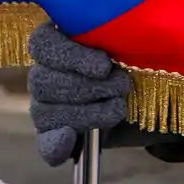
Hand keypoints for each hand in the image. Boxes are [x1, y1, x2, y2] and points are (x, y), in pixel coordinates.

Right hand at [27, 21, 130, 166]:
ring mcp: (43, 105)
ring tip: (117, 108)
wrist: (141, 95)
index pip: (42, 43)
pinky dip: (56, 144)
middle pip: (44, 80)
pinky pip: (46, 143)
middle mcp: (42, 71)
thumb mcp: (124, 44)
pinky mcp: (54, 135)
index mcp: (54, 39)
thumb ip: (112, 39)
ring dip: (87, 113)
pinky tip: (70, 137)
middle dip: (88, 87)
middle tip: (120, 86)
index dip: (71, 56)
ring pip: (47, 112)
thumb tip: (107, 61)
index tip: (104, 67)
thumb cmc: (129, 61)